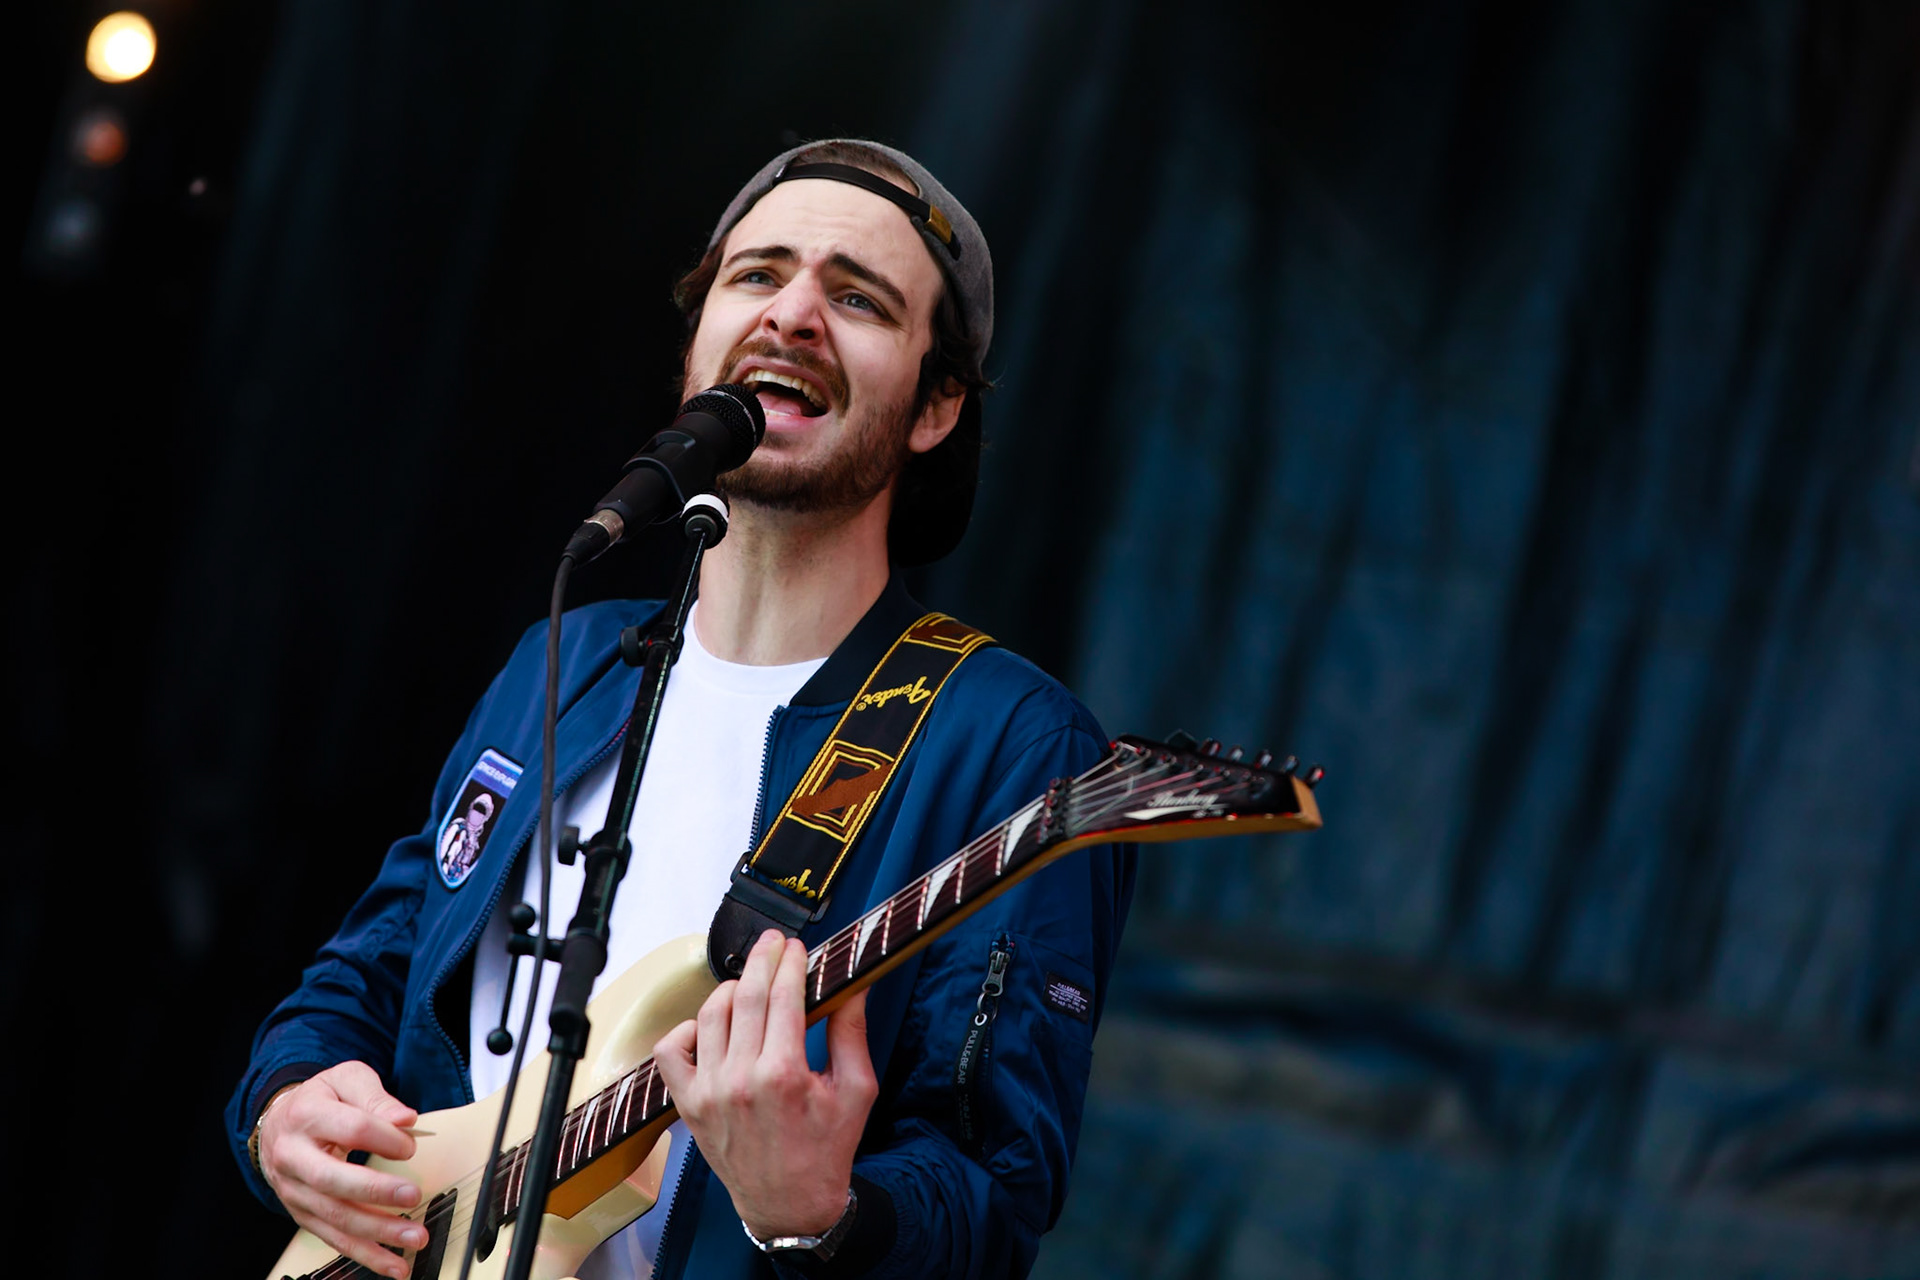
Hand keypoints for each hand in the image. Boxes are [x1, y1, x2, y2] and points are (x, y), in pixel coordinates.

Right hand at [256, 1060, 427, 1278]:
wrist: (278, 1124)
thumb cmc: (320, 1100)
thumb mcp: (346, 1080)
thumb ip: (376, 1097)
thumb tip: (406, 1120)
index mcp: (306, 1116)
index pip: (350, 1129)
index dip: (385, 1138)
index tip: (410, 1144)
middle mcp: (293, 1157)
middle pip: (333, 1180)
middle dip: (376, 1191)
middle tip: (413, 1195)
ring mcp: (294, 1191)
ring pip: (335, 1217)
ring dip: (378, 1232)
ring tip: (415, 1236)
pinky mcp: (302, 1214)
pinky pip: (334, 1239)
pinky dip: (366, 1255)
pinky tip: (394, 1264)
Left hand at [655, 929, 877, 1238]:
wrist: (790, 1205)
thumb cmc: (826, 1150)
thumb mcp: (856, 1091)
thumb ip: (852, 1034)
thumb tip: (853, 985)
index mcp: (785, 1074)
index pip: (783, 995)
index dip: (791, 963)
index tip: (798, 948)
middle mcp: (741, 1079)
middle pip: (746, 996)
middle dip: (763, 959)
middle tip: (775, 944)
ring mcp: (709, 1092)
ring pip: (710, 1014)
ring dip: (731, 988)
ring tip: (749, 982)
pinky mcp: (689, 1105)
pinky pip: (671, 1052)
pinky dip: (687, 1029)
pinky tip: (711, 1025)